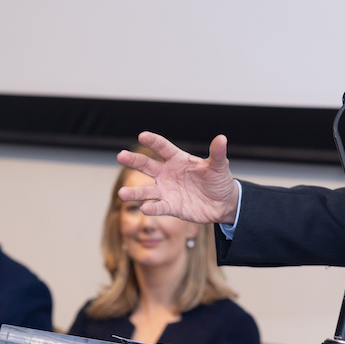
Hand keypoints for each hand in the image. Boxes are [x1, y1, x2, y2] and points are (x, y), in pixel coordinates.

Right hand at [117, 132, 239, 223]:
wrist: (223, 203)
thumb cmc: (219, 181)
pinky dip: (152, 209)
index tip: (142, 135)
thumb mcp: (219, 166)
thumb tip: (222, 138)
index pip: (162, 147)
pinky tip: (145, 209)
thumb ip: (217, 154)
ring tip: (122, 193)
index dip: (153, 141)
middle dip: (134, 161)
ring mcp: (167, 191)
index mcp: (178, 159)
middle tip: (121, 155)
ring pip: (147, 190)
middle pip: (147, 165)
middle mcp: (168, 173)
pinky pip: (159, 207)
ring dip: (134, 192)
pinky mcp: (171, 206)